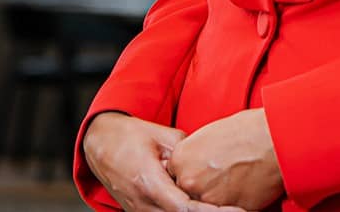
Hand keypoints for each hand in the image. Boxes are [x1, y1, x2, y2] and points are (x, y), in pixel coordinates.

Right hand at [81, 111, 248, 211]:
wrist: (100, 144)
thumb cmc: (131, 136)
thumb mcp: (163, 136)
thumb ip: (188, 152)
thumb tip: (210, 160)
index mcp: (149, 183)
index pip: (185, 209)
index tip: (235, 210)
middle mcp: (143, 204)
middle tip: (239, 210)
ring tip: (227, 208)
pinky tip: (204, 206)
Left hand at [165, 107, 284, 210]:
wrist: (275, 139)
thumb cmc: (251, 129)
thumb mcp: (212, 133)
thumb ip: (197, 153)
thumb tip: (198, 163)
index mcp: (181, 157)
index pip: (177, 174)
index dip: (193, 172)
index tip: (203, 171)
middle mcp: (189, 179)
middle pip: (188, 190)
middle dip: (203, 185)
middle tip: (221, 175)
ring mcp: (206, 197)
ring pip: (204, 203)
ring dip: (217, 195)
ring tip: (234, 180)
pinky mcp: (225, 211)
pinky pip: (222, 210)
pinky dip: (232, 203)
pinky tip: (243, 187)